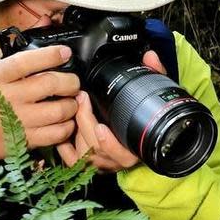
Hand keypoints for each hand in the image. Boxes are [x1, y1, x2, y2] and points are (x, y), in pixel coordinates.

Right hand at [0, 46, 79, 158]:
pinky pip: (57, 133)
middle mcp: (6, 98)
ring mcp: (16, 121)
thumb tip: (41, 29)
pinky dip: (68, 126)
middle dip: (70, 81)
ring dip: (72, 105)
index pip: (25, 61)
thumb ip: (14, 52)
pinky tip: (66, 120)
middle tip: (73, 82)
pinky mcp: (25, 140)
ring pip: (58, 110)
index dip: (50, 55)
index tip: (65, 52)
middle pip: (49, 84)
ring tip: (71, 101)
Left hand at [56, 50, 165, 172]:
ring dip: (76, 131)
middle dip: (86, 124)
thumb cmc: (145, 114)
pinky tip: (66, 126)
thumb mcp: (154, 92)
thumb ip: (155, 74)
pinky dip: (64, 145)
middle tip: (82, 100)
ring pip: (83, 154)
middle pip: (97, 151)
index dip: (110, 144)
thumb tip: (150, 57)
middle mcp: (117, 159)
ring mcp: (101, 162)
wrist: (142, 131)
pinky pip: (71, 159)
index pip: (122, 155)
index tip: (101, 127)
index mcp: (135, 149)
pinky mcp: (86, 162)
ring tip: (75, 108)